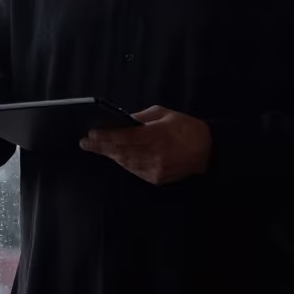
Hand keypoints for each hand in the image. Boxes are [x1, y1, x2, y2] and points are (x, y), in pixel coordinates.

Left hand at [79, 106, 211, 184]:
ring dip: (111, 155)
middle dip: (102, 147)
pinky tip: (116, 156)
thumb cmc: (186, 128)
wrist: (208, 151)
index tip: (91, 134)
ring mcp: (156, 169)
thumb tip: (122, 121)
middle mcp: (155, 154)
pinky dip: (124, 162)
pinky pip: (134, 170)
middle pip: (121, 151)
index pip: (125, 137)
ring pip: (125, 162)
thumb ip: (142, 118)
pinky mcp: (157, 179)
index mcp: (157, 135)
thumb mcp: (165, 114)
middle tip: (86, 143)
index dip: (106, 137)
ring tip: (98, 147)